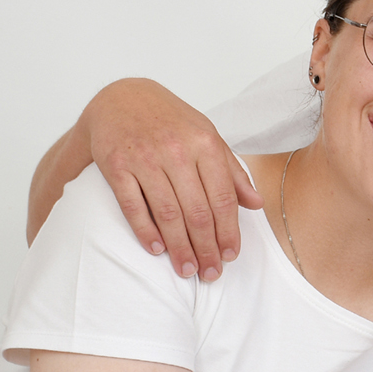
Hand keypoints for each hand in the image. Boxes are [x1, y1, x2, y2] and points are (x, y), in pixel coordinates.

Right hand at [85, 79, 263, 281]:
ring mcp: (144, 157)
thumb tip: (256, 204)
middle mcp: (176, 149)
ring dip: (179, 247)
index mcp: (205, 143)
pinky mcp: (116, 164)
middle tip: (211, 273)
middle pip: (198, 211)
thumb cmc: (171, 122)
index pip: (223, 198)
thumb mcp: (207, 136)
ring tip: (188, 269)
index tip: (231, 256)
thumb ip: (231, 171)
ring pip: (167, 213)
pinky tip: (157, 250)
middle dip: (207, 248)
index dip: (229, 231)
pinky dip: (145, 231)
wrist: (120, 97)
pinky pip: (133, 205)